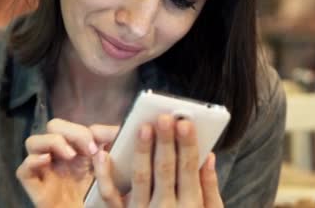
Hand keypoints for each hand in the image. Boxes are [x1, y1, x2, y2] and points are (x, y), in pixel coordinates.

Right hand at [16, 118, 118, 207]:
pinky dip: (33, 161)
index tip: (98, 145)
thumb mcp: (111, 170)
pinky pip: (23, 170)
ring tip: (71, 155)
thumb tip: (115, 130)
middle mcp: (57, 157)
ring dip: (52, 142)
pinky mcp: (37, 189)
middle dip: (71, 132)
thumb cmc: (101, 199)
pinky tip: (47, 161)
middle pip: (52, 127)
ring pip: (32, 142)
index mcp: (74, 150)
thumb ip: (113, 148)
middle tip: (89, 150)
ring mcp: (44, 172)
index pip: (70, 126)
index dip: (82, 131)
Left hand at [92, 115, 223, 206]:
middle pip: (165, 170)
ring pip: (140, 178)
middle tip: (163, 117)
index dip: (187, 145)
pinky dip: (105, 176)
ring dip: (140, 151)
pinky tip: (104, 154)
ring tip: (141, 128)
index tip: (184, 122)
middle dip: (164, 142)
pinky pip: (110, 198)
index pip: (189, 170)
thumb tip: (209, 157)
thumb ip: (210, 189)